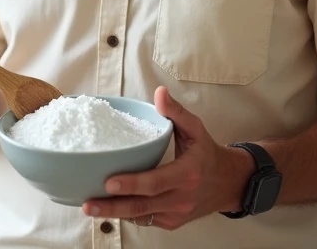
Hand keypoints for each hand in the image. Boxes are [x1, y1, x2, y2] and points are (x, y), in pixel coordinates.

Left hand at [82, 87, 252, 229]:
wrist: (228, 184)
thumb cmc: (207, 153)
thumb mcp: (196, 129)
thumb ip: (176, 112)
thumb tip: (159, 92)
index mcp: (186, 174)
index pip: (155, 182)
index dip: (132, 184)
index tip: (109, 183)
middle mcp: (180, 198)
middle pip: (142, 206)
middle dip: (113, 207)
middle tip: (88, 204)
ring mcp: (175, 213)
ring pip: (141, 216)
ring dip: (114, 214)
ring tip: (89, 207)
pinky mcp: (171, 222)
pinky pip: (145, 220)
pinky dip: (127, 215)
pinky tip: (108, 208)